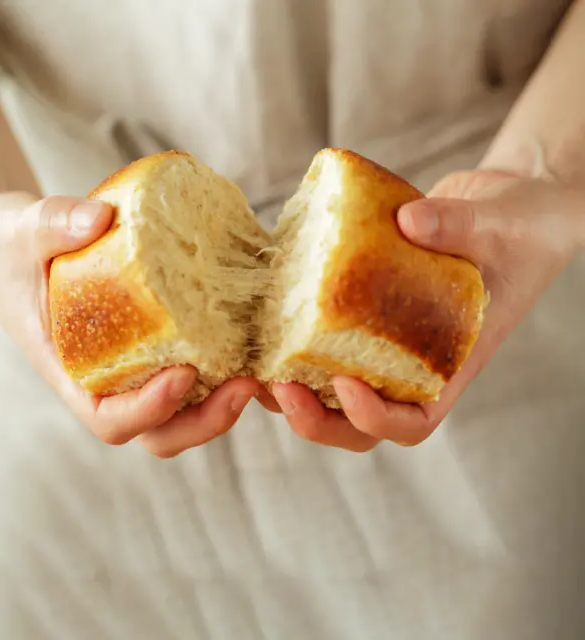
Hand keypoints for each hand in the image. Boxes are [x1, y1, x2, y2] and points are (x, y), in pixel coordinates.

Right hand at [0, 192, 257, 457]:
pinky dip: (224, 369)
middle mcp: (106, 381)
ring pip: (184, 412)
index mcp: (69, 371)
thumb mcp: (22, 229)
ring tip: (258, 371)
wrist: (15, 245)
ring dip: (224, 403)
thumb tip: (100, 219)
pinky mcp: (155, 347)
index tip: (183, 374)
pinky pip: (196, 373)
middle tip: (245, 385)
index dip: (149, 410)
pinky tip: (252, 340)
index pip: (109, 418)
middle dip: (205, 421)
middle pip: (160, 431)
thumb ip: (53, 223)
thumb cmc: (12, 246)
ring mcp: (134, 368)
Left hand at [272, 170, 584, 450]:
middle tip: (278, 387)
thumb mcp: (501, 225)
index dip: (375, 418)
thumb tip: (409, 222)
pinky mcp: (363, 306)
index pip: (414, 421)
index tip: (345, 385)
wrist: (507, 210)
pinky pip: (324, 333)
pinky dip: (291, 332)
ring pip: (331, 384)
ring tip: (255, 364)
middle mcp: (412, 361)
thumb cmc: (521, 230)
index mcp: (452, 363)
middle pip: (359, 418)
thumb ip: (461, 226)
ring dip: (290, 385)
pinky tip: (265, 312)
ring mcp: (384, 337)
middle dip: (315, 417)